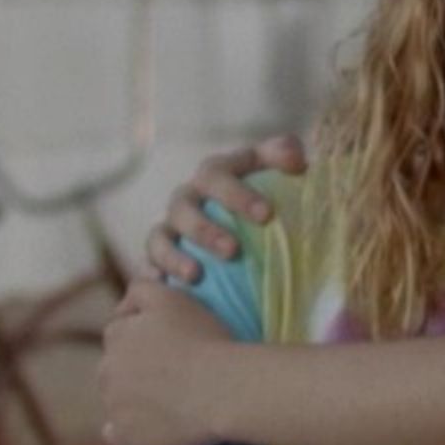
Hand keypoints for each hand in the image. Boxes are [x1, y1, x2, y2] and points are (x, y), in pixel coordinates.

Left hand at [100, 279, 233, 444]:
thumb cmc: (204, 340)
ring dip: (131, 399)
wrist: (225, 390)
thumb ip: (139, 290)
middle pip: (114, 368)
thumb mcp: (170, 298)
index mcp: (115, 336)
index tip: (169, 348)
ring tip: (168, 401)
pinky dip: (129, 431)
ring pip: (115, 400)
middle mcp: (105, 370)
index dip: (144, 340)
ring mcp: (113, 406)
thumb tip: (123, 304)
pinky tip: (152, 426)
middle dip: (133, 370)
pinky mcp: (125, 437)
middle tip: (171, 375)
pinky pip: (116, 434)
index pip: (120, 334)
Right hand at [145, 136, 309, 282]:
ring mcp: (169, 228)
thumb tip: (295, 158)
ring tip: (196, 275)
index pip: (216, 175)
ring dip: (175, 256)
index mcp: (213, 176)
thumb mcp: (276, 174)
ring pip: (160, 238)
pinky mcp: (157, 258)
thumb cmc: (265, 202)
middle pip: (183, 207)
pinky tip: (166, 288)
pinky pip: (149, 266)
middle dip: (205, 229)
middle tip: (233, 250)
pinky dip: (154, 276)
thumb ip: (285, 156)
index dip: (237, 193)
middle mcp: (186, 199)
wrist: (244, 232)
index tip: (266, 215)